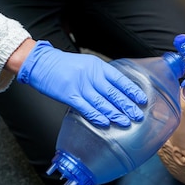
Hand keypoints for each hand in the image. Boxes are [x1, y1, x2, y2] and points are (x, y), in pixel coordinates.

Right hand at [17, 40, 146, 126]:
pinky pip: (85, 108)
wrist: (41, 63)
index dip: (132, 91)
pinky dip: (96, 116)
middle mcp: (91, 76)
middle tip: (138, 115)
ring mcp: (80, 86)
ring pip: (102, 102)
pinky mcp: (69, 96)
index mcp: (98, 67)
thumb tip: (120, 89)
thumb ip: (102, 76)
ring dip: (115, 113)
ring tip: (126, 122)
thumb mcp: (88, 64)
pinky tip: (105, 122)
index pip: (120, 80)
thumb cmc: (66, 65)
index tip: (142, 100)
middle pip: (113, 93)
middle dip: (127, 106)